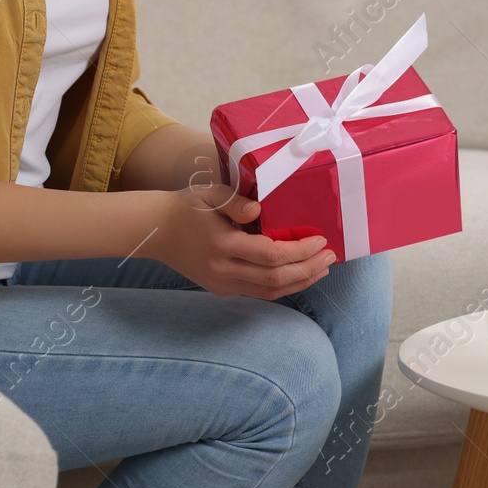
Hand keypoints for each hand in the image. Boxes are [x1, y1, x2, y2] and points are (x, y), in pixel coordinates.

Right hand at [153, 182, 335, 299]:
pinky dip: (283, 286)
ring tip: (322, 269)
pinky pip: (258, 292)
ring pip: (269, 292)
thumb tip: (259, 208)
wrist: (156, 231)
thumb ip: (234, 200)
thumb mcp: (209, 194)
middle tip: (331, 257)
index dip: (299, 251)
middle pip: (275, 279)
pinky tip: (299, 275)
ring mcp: (221, 284)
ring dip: (300, 281)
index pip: (270, 255)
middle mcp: (223, 270)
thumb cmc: (188, 206)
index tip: (321, 240)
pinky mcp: (221, 289)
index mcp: (222, 244)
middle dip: (308, 269)